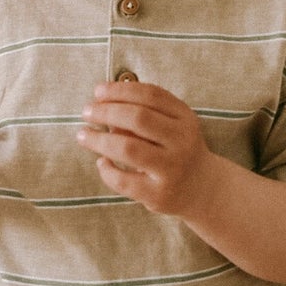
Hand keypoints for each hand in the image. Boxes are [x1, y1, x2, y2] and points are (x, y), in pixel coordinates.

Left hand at [78, 81, 216, 216]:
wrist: (203, 188)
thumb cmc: (178, 148)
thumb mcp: (173, 124)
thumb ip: (146, 111)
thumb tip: (104, 104)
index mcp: (185, 118)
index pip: (151, 95)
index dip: (121, 90)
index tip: (98, 91)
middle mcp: (182, 141)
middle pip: (139, 118)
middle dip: (106, 111)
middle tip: (86, 111)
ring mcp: (171, 169)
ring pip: (128, 148)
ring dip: (99, 139)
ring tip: (83, 135)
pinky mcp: (158, 195)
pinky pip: (124, 181)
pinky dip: (107, 170)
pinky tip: (101, 162)